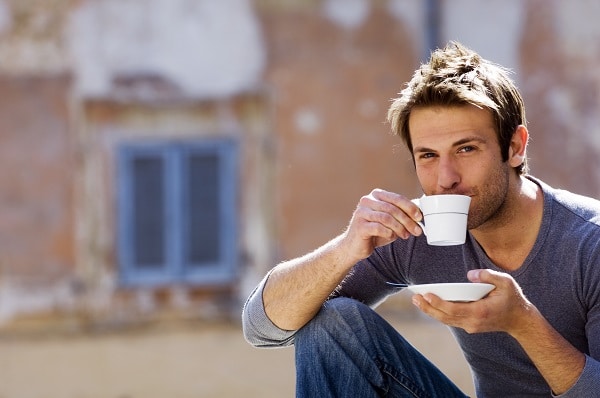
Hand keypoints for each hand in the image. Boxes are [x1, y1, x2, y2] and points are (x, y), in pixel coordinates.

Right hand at [340, 189, 423, 261]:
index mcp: (376, 195)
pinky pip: (378, 228)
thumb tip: (420, 215)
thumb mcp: (391, 221)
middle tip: (416, 230)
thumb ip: (402, 215)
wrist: (356, 246)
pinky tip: (391, 237)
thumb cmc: (375, 233)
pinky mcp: (359, 226)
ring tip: (405, 235)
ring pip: (386, 218)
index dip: (410, 207)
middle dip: (407, 220)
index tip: (419, 217)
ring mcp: (361, 213)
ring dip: (399, 228)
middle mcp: (367, 201)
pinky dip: (388, 233)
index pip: (396, 198)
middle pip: (392, 208)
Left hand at [412, 269, 532, 334]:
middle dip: (428, 307)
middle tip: (414, 297)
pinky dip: (438, 313)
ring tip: (417, 300)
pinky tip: (429, 305)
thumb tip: (470, 275)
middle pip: (445, 317)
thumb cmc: (513, 299)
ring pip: (446, 320)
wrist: (520, 321)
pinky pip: (450, 320)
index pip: (454, 309)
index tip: (427, 295)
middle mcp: (473, 322)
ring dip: (430, 311)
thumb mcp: (506, 282)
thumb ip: (488, 276)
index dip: (439, 303)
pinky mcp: (469, 326)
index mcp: (480, 312)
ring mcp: (470, 326)